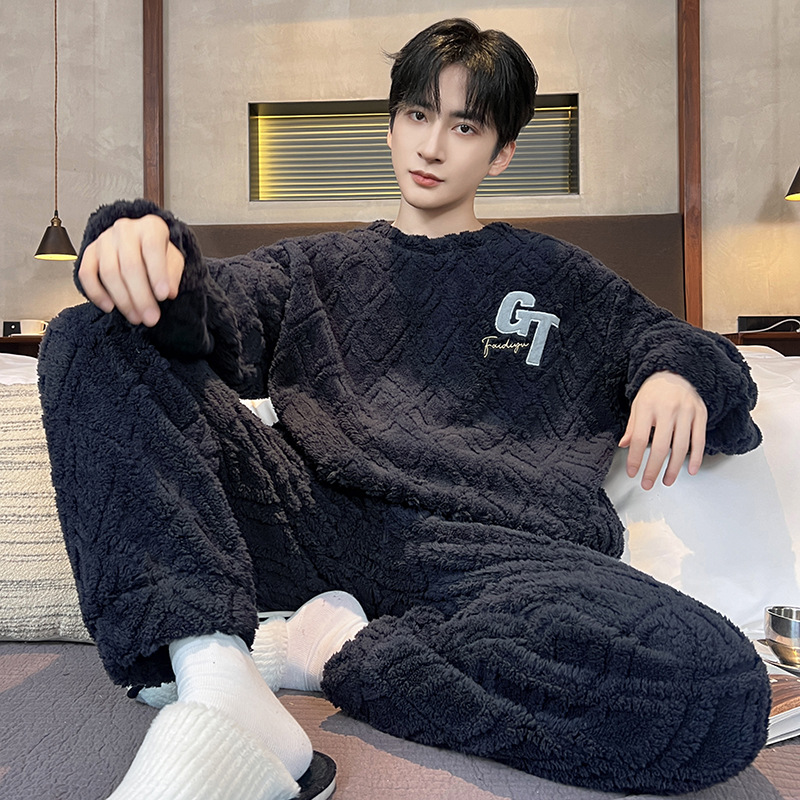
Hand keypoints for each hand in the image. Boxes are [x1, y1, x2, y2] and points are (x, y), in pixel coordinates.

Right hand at [78, 215, 184, 325]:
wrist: (140, 244)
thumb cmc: (158, 253)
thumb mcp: (174, 259)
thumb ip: (173, 273)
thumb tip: (169, 291)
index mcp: (150, 227)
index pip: (152, 247)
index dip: (157, 273)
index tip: (163, 296)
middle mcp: (125, 230)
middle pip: (129, 265)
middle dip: (141, 296)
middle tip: (150, 317)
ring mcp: (104, 240)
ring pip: (109, 272)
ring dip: (123, 300)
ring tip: (136, 317)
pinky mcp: (90, 252)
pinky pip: (87, 274)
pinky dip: (96, 293)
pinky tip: (110, 307)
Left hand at [620, 371, 706, 489]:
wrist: (677, 372)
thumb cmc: (654, 392)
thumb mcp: (637, 405)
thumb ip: (632, 427)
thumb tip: (623, 446)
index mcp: (647, 407)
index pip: (639, 438)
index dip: (635, 458)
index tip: (632, 473)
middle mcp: (667, 409)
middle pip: (660, 446)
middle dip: (653, 469)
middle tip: (648, 483)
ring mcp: (686, 412)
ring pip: (681, 446)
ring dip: (674, 468)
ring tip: (667, 481)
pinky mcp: (701, 414)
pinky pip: (699, 440)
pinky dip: (696, 458)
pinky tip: (690, 470)